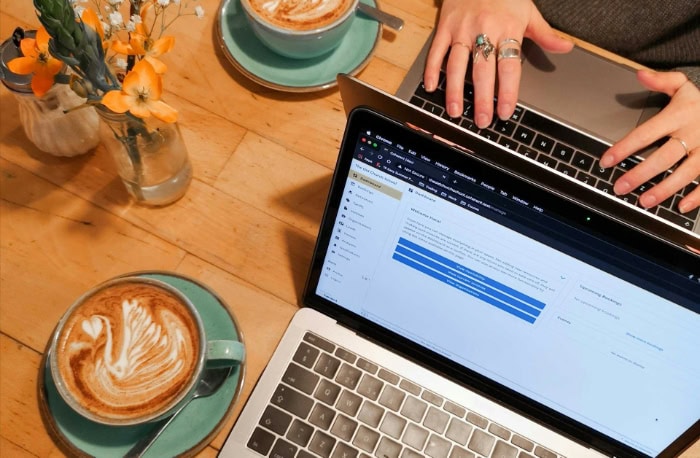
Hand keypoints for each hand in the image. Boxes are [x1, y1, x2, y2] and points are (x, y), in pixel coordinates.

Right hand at [423, 0, 572, 127]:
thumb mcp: (528, 11)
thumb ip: (545, 34)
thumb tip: (565, 48)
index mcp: (508, 29)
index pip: (509, 67)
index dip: (507, 91)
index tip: (505, 111)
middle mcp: (484, 31)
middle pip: (483, 71)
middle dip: (482, 98)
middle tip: (482, 120)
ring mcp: (462, 30)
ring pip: (457, 64)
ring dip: (455, 90)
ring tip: (455, 111)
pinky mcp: (445, 26)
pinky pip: (437, 51)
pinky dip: (432, 69)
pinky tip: (432, 86)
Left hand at [600, 70, 699, 212]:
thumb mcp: (685, 85)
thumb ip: (663, 81)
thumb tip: (640, 74)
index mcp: (681, 115)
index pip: (646, 133)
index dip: (624, 147)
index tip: (606, 160)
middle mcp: (694, 133)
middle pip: (664, 157)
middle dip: (640, 174)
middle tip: (620, 187)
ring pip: (686, 172)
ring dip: (665, 189)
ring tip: (644, 201)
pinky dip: (698, 195)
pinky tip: (681, 206)